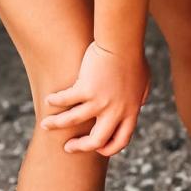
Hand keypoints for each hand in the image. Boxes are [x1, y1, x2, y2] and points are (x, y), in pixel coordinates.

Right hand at [42, 41, 150, 155]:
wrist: (123, 42)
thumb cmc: (133, 58)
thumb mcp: (144, 82)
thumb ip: (140, 97)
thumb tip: (138, 106)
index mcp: (131, 111)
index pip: (121, 141)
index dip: (108, 149)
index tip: (96, 148)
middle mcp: (116, 111)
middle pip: (96, 141)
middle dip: (80, 147)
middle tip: (69, 146)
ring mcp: (100, 102)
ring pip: (73, 122)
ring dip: (56, 125)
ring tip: (46, 125)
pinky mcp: (86, 89)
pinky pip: (65, 100)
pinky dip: (55, 101)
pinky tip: (49, 100)